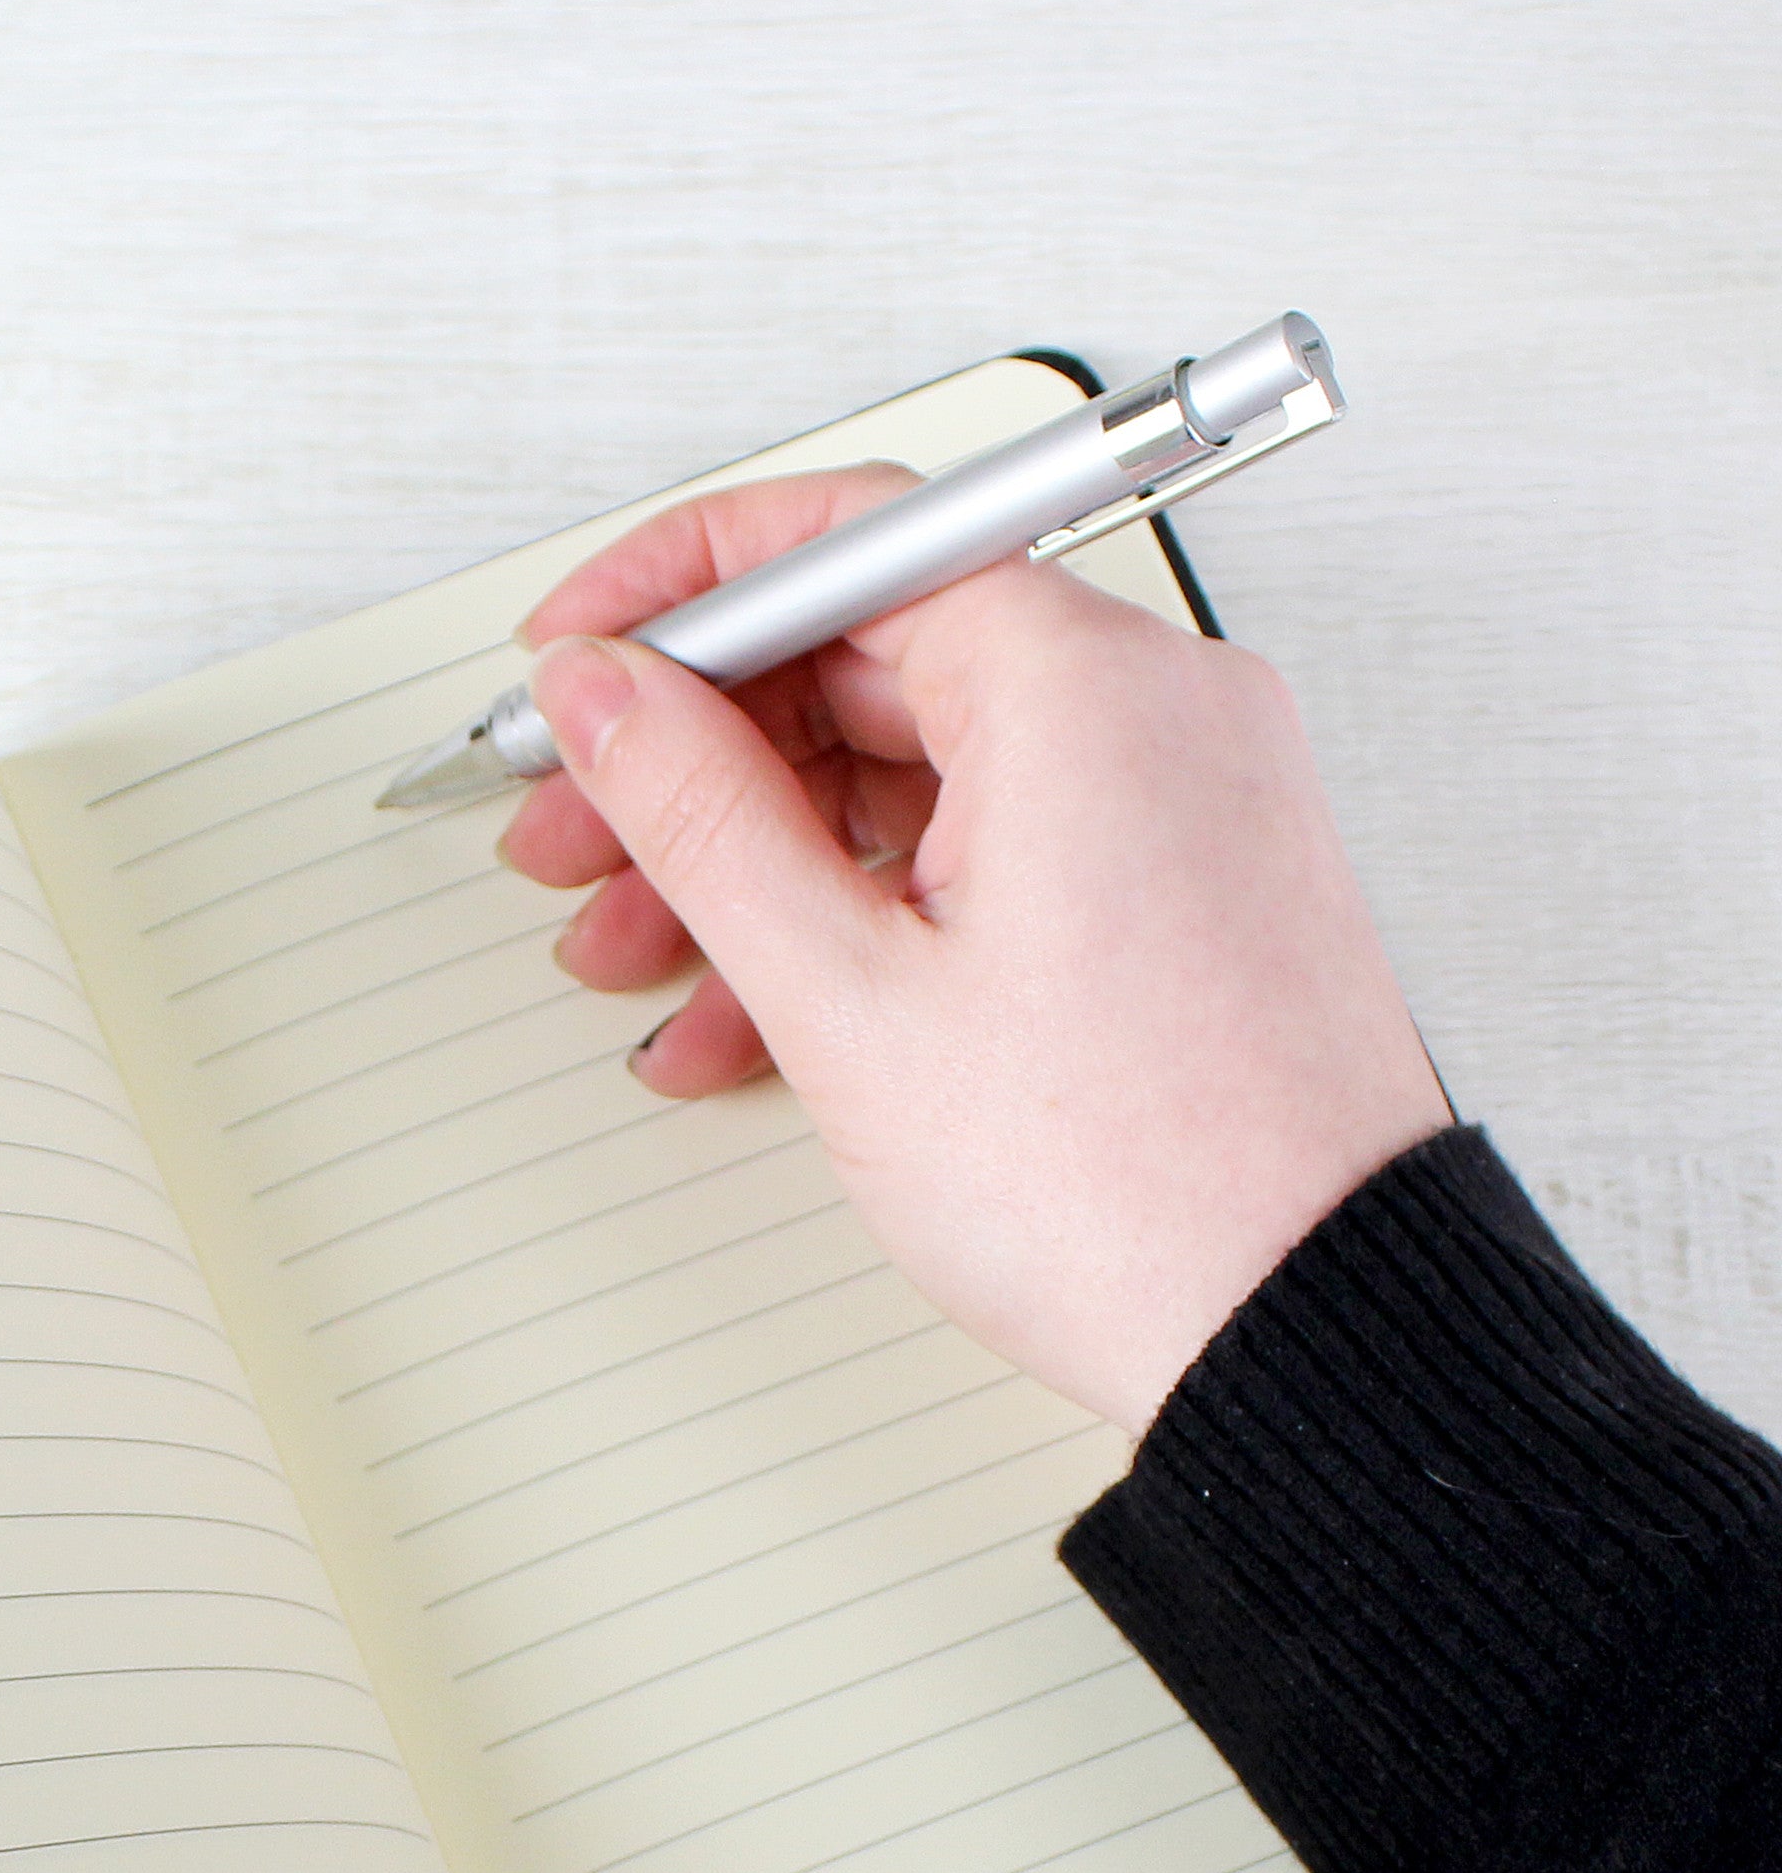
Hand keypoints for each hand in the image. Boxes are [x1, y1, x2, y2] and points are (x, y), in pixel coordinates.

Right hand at [500, 467, 1450, 1433]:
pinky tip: (750, 1014)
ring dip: (755, 859)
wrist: (1301, 1335)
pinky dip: (862, 914)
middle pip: (864, 662)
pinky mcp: (1175, 884)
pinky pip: (984, 851)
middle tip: (572, 839)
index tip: (574, 660)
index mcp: (1079, 684)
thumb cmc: (1123, 1192)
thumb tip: (603, 691)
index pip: (841, 537)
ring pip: (911, 772)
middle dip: (693, 761)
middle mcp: (1150, 706)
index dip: (672, 596)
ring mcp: (1173, 797)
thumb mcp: (845, 994)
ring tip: (637, 955)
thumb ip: (697, 810)